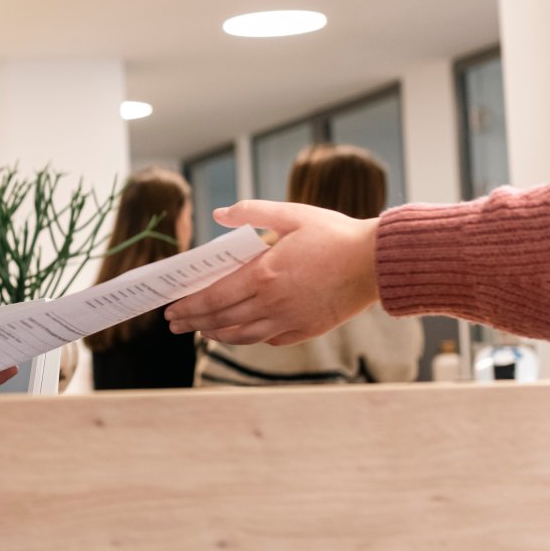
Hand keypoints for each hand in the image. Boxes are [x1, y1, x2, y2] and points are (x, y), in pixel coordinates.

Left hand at [164, 200, 378, 344]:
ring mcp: (290, 319)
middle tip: (175, 325)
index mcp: (263, 275)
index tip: (171, 310)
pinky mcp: (307, 329)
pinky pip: (269, 339)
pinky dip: (248, 337)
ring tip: (202, 332)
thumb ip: (252, 212)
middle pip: (221, 320)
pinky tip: (239, 333)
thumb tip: (219, 214)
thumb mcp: (292, 214)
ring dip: (217, 335)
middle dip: (194, 323)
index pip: (213, 298)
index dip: (188, 307)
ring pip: (243, 335)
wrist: (378, 262)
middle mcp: (272, 303)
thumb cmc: (335, 234)